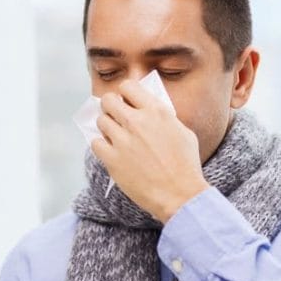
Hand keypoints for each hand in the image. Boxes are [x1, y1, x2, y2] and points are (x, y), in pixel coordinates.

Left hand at [92, 79, 209, 222]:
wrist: (180, 194)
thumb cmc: (185, 165)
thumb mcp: (183, 132)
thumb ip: (163, 117)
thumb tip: (147, 109)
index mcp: (156, 111)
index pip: (128, 86)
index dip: (125, 93)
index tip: (126, 101)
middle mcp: (136, 121)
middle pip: (108, 100)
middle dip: (110, 106)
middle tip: (115, 116)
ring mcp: (122, 140)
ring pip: (100, 120)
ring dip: (106, 126)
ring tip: (115, 136)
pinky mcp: (112, 159)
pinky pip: (95, 143)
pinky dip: (101, 145)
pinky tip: (110, 151)